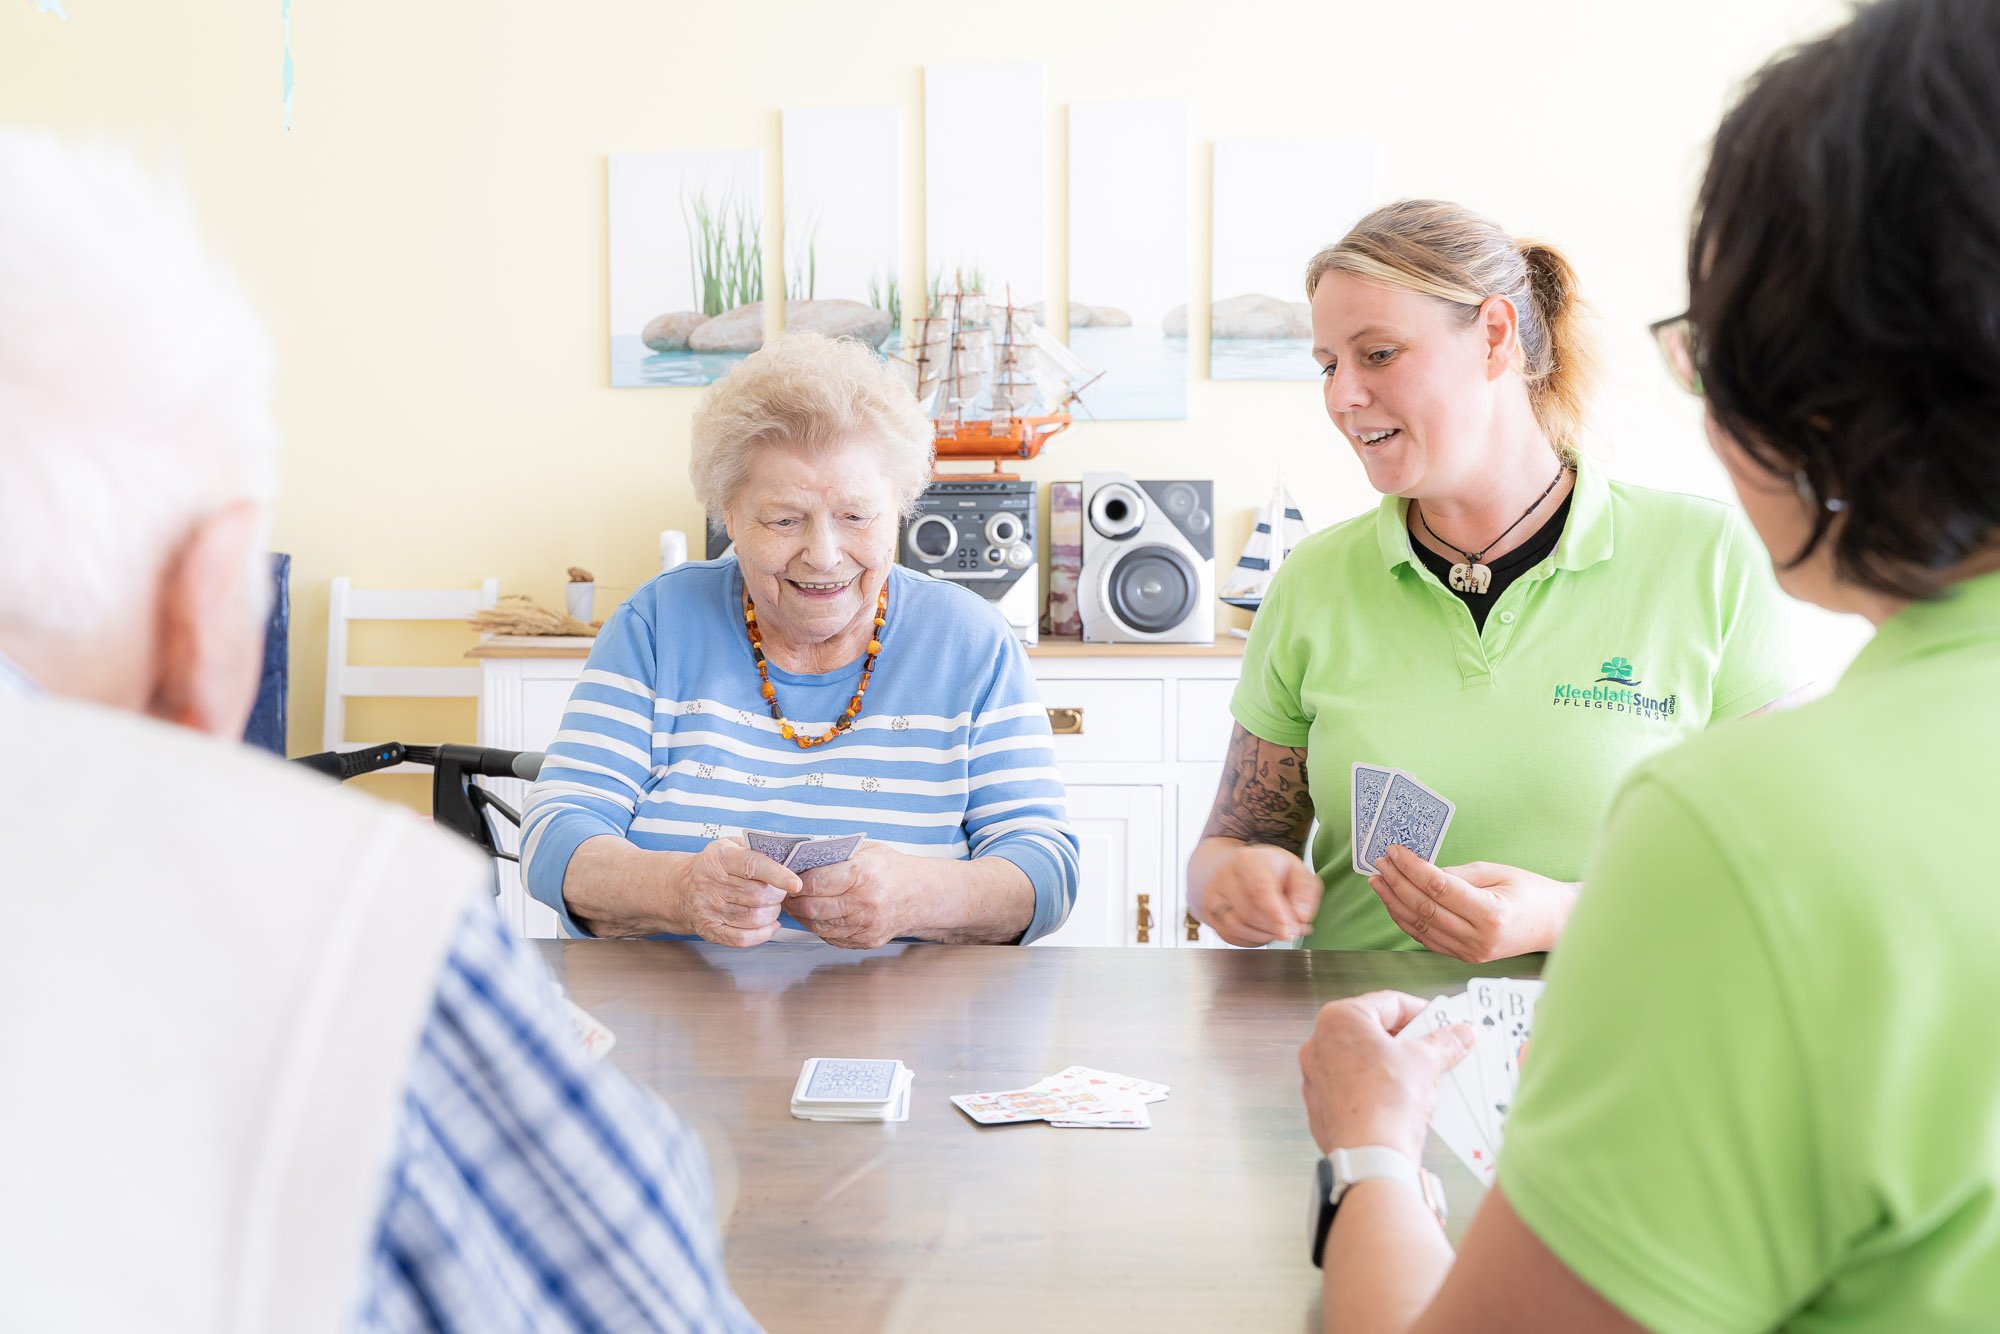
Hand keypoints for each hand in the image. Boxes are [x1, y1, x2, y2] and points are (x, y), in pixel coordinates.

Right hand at [673, 838, 798, 947]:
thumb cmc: (716, 865)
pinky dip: (763, 934)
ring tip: (772, 906)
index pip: (752, 865)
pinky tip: (769, 924)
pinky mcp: (709, 929)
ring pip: (753, 918)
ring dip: (772, 914)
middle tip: (780, 892)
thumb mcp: (731, 846)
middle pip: (757, 895)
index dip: (777, 875)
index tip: (796, 883)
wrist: (681, 887)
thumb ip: (757, 848)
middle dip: (778, 896)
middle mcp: (710, 883)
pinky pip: (743, 939)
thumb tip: (789, 858)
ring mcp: (708, 908)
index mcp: (719, 857)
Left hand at [784, 842, 922, 949]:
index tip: (786, 879)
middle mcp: (865, 902)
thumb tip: (800, 859)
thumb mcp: (867, 851)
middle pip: (813, 907)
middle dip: (793, 902)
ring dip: (802, 917)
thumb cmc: (890, 869)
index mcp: (863, 874)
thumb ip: (836, 855)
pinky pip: (832, 937)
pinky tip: (815, 916)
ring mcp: (866, 925)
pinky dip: (819, 927)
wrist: (922, 895)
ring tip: (796, 906)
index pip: (816, 882)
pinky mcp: (867, 941)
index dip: (795, 882)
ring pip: (819, 926)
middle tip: (784, 895)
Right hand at [1197, 843, 1323, 945]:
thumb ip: (1305, 891)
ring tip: (1277, 927)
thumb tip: (1300, 917)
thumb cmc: (1266, 870)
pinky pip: (1230, 936)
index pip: (1260, 889)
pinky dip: (1250, 939)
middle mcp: (1224, 876)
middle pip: (1249, 912)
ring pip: (1236, 927)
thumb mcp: (1295, 869)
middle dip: (1274, 927)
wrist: (1230, 867)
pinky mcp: (1208, 914)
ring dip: (1262, 935)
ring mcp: (1212, 895)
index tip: (1288, 931)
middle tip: (1293, 929)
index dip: (1275, 913)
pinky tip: (1261, 929)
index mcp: (1248, 860)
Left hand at [1300, 991, 1472, 1158]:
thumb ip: (1444, 1042)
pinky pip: (1352, 1087)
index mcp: (1340, 1019)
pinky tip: (1401, 1100)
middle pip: (1372, 1030)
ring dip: (1391, 1064)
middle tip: (1436, 1048)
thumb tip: (1461, 1034)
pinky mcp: (1320, 1106)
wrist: (1370, 1155)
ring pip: (1361, 1060)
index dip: (1421, 1011)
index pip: (1389, 1002)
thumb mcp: (1425, 1062)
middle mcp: (1319, 1043)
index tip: (1442, 1022)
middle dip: (1406, 1039)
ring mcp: (1315, 1076)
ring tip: (1422, 1075)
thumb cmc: (1389, 1100)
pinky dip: (1375, 1088)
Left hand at [1367, 848, 1577, 962]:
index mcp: (1491, 915)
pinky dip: (1406, 919)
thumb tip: (1421, 870)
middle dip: (1397, 882)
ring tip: (1379, 880)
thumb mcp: (1499, 872)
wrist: (1554, 925)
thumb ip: (1459, 874)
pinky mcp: (1463, 956)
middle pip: (1424, 908)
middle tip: (1381, 862)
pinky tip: (1394, 901)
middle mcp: (1478, 938)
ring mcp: (1469, 952)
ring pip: (1419, 927)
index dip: (1412, 868)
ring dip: (1394, 902)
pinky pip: (1426, 938)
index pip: (1439, 889)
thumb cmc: (1532, 893)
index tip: (1395, 851)